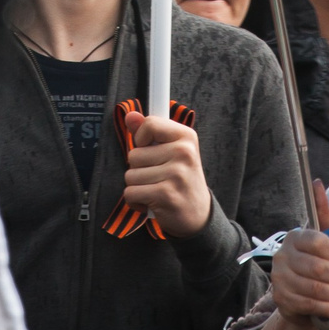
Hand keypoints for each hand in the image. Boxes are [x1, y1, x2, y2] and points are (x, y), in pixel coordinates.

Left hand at [122, 109, 213, 237]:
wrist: (198, 214)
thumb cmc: (181, 179)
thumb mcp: (171, 151)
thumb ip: (150, 132)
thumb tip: (130, 115)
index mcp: (186, 137)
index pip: (149, 124)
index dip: (141, 139)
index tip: (149, 149)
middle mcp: (184, 152)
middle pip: (134, 154)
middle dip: (138, 169)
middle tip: (157, 177)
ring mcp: (176, 174)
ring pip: (130, 175)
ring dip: (137, 187)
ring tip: (155, 189)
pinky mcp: (166, 195)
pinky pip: (131, 193)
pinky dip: (135, 201)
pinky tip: (150, 202)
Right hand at [270, 181, 328, 327]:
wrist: (305, 300)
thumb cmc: (321, 266)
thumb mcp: (327, 242)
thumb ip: (324, 214)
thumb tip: (316, 182)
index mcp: (294, 237)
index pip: (317, 241)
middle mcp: (282, 256)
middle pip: (318, 268)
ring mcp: (280, 279)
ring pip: (315, 289)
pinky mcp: (282, 299)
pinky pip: (309, 305)